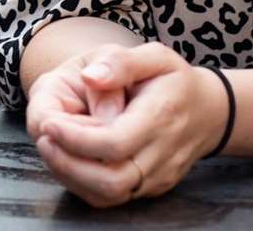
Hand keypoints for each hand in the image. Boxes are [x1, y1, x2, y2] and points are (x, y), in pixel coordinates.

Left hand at [32, 43, 229, 206]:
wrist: (208, 112)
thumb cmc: (173, 80)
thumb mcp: (153, 56)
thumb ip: (120, 63)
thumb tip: (89, 77)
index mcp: (161, 117)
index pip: (114, 143)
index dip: (76, 139)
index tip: (49, 123)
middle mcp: (162, 155)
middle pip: (111, 181)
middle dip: (68, 165)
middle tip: (44, 139)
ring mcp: (157, 177)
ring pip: (108, 195)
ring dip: (71, 176)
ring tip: (50, 146)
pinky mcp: (150, 189)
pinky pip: (112, 197)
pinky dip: (82, 183)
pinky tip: (68, 158)